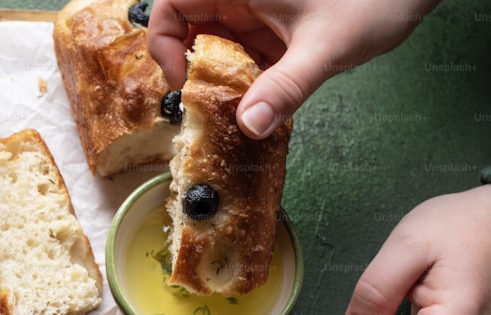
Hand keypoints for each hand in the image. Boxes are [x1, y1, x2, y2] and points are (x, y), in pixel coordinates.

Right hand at [147, 0, 439, 138]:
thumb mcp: (326, 46)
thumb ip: (286, 88)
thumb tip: (250, 126)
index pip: (172, 4)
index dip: (164, 41)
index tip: (182, 77)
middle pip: (190, 28)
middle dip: (194, 68)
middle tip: (207, 104)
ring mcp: (259, 10)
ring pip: (217, 45)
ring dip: (221, 80)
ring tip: (235, 111)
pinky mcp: (276, 27)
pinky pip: (245, 56)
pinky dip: (247, 82)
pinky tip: (261, 105)